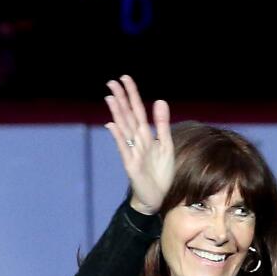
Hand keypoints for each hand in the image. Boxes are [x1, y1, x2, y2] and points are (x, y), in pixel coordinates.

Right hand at [104, 75, 172, 214]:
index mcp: (145, 135)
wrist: (159, 196)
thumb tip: (159, 100)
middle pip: (127, 115)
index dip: (132, 94)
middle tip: (112, 81)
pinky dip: (118, 136)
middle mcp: (136, 140)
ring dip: (117, 112)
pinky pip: (124, 147)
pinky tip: (112, 124)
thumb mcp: (166, 144)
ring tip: (110, 97)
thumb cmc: (161, 172)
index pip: (137, 110)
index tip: (125, 78)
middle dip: (121, 98)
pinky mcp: (130, 164)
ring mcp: (132, 151)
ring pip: (123, 127)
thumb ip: (163, 123)